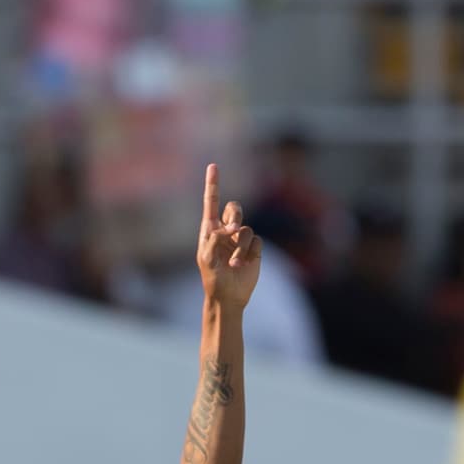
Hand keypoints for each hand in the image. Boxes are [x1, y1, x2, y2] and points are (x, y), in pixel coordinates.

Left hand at [196, 163, 260, 311]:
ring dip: (240, 247)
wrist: (228, 297)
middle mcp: (226, 231)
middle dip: (234, 215)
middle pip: (234, 208)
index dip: (213, 184)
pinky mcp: (253, 249)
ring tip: (234, 264)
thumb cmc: (213, 278)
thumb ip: (215, 238)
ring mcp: (240, 240)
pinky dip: (250, 252)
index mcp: (210, 230)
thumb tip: (232, 228)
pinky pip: (256, 241)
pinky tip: (243, 265)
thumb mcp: (207, 258)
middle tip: (232, 229)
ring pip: (246, 229)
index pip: (211, 203)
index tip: (213, 166)